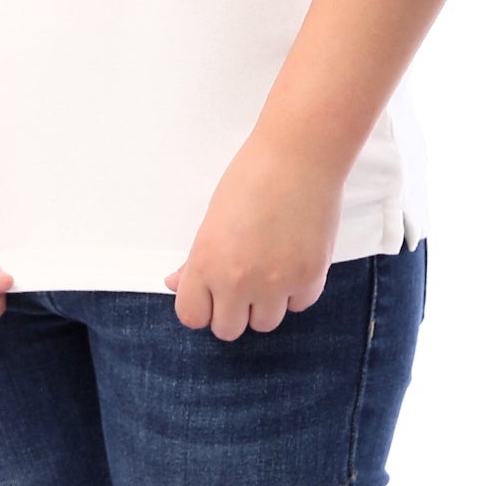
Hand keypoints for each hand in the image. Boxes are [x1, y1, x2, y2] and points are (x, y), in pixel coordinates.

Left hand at [163, 134, 342, 339]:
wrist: (298, 156)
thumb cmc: (252, 176)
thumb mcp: (213, 216)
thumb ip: (196, 260)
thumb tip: (175, 284)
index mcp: (206, 262)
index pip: (192, 317)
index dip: (202, 306)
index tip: (210, 294)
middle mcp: (238, 280)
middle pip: (229, 329)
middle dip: (234, 310)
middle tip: (243, 280)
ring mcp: (276, 283)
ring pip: (265, 323)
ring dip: (266, 303)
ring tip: (270, 266)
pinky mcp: (309, 278)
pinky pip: (298, 305)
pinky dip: (296, 291)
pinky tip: (293, 258)